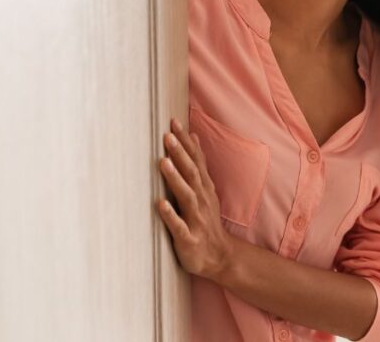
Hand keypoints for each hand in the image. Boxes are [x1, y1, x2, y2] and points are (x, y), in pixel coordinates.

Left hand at [156, 117, 233, 279]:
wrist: (220, 256)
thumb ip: (198, 165)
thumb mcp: (205, 190)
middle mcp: (201, 200)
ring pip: (186, 195)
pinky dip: (170, 215)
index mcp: (203, 188)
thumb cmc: (206, 220)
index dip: (185, 142)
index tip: (173, 122)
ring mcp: (196, 219)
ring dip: (175, 179)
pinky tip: (160, 204)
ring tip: (163, 162)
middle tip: (167, 136)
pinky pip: (179, 226)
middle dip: (180, 154)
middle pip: (191, 173)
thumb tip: (192, 136)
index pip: (195, 160)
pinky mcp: (188, 238)